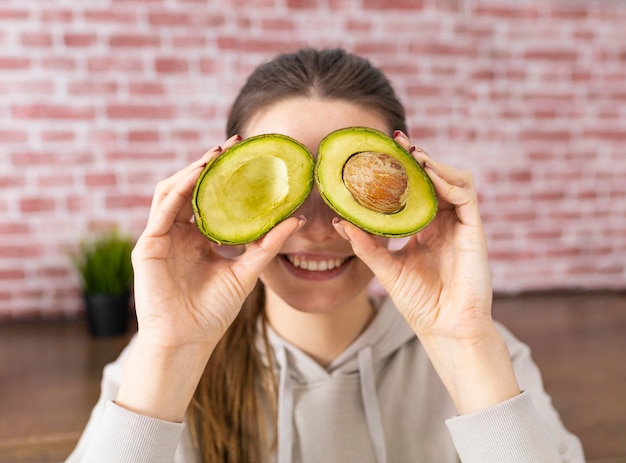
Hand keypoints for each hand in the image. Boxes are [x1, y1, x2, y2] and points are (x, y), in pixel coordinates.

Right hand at [117, 136, 303, 420]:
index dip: (227, 176)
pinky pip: (162, 209)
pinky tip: (197, 174)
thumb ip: (267, 245)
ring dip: (192, 170)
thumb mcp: (246, 272)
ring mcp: (161, 236)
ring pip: (172, 190)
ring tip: (216, 154)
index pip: (210, 197)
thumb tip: (296, 220)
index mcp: (199, 237)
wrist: (188, 341)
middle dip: (210, 163)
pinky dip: (179, 189)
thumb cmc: (213, 312)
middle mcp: (178, 232)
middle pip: (190, 187)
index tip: (248, 156)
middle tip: (234, 144)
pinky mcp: (148, 245)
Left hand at [333, 131, 491, 340]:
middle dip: (418, 157)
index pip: (417, 190)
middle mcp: (446, 223)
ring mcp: (462, 226)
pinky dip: (448, 181)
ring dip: (434, 164)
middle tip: (397, 141)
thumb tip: (338, 222)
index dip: (403, 171)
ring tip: (412, 154)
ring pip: (455, 180)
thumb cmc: (421, 303)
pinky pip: (467, 196)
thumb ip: (366, 246)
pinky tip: (428, 174)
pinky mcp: (476, 231)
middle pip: (436, 179)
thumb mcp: (387, 269)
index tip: (382, 153)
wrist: (446, 328)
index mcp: (427, 229)